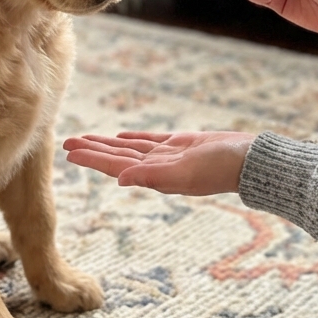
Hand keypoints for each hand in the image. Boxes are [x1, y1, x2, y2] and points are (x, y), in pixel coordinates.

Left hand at [62, 131, 254, 195]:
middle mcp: (158, 168)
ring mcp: (170, 156)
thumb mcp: (187, 172)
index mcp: (156, 175)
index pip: (116, 165)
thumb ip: (153, 176)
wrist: (251, 161)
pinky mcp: (183, 145)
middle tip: (66, 143)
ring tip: (85, 139)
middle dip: (92, 150)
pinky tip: (120, 138)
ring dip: (107, 144)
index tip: (69, 152)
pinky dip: (133, 139)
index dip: (92, 159)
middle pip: (117, 157)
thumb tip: (120, 179)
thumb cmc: (222, 168)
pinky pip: (150, 141)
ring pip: (130, 148)